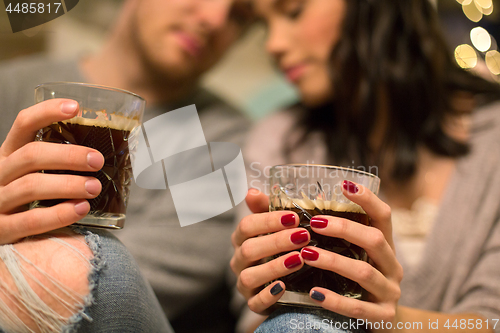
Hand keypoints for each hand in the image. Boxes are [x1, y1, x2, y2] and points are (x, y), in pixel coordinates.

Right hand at [0, 99, 103, 243]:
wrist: (4, 238)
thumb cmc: (33, 201)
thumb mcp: (39, 175)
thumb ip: (62, 164)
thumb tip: (113, 153)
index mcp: (9, 154)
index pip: (24, 124)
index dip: (47, 112)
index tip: (76, 107)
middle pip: (31, 155)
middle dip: (68, 156)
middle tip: (97, 161)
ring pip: (30, 186)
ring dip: (67, 185)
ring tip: (95, 187)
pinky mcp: (1, 230)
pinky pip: (30, 220)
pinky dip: (58, 214)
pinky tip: (81, 209)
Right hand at [230, 189, 308, 313]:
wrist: (287, 282)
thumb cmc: (281, 246)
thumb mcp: (278, 225)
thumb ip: (267, 207)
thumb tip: (251, 192)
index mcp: (242, 238)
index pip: (246, 225)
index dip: (268, 221)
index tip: (293, 217)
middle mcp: (239, 260)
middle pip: (248, 249)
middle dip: (276, 241)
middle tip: (303, 236)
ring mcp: (244, 283)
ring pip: (249, 276)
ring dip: (274, 267)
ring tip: (298, 259)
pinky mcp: (253, 303)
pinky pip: (255, 302)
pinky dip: (268, 295)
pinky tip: (284, 286)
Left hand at [303, 181, 402, 326]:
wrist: (381, 325)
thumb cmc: (358, 283)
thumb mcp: (353, 257)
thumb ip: (336, 237)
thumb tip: (309, 202)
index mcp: (386, 247)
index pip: (383, 217)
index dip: (367, 199)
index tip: (345, 185)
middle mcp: (392, 267)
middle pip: (375, 240)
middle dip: (344, 229)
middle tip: (314, 223)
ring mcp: (390, 292)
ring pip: (364, 272)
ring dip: (334, 261)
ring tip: (307, 255)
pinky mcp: (382, 317)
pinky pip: (357, 308)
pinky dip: (334, 300)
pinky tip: (314, 293)